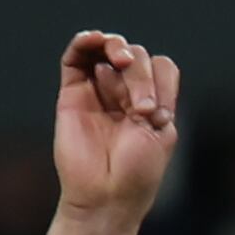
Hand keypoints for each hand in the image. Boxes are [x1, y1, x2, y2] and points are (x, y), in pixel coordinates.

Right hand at [52, 31, 182, 228]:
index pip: (160, 67)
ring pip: (109, 50)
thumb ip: (156, 92)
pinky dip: (85, 41)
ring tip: (121, 63)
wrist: (106, 195)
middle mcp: (125, 94)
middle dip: (142, 74)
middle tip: (141, 109)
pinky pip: (75, 56)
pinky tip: (95, 39)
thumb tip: (132, 60)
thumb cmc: (137, 171)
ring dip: (119, 49)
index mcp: (151, 103)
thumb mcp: (161, 130)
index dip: (160, 78)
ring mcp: (98, 91)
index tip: (157, 112)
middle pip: (137, 57)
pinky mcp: (72, 92)